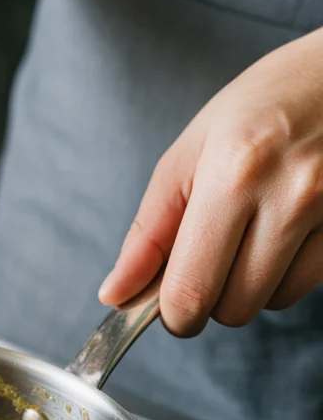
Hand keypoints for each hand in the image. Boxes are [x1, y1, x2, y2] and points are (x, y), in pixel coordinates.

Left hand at [98, 28, 322, 334]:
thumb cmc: (266, 105)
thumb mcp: (191, 152)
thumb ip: (149, 231)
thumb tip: (116, 294)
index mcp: (233, 173)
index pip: (191, 289)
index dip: (174, 314)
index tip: (168, 308)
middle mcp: (290, 195)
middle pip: (233, 307)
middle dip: (211, 299)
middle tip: (208, 261)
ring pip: (273, 302)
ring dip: (253, 285)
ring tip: (254, 231)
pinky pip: (308, 284)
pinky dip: (288, 271)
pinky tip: (288, 228)